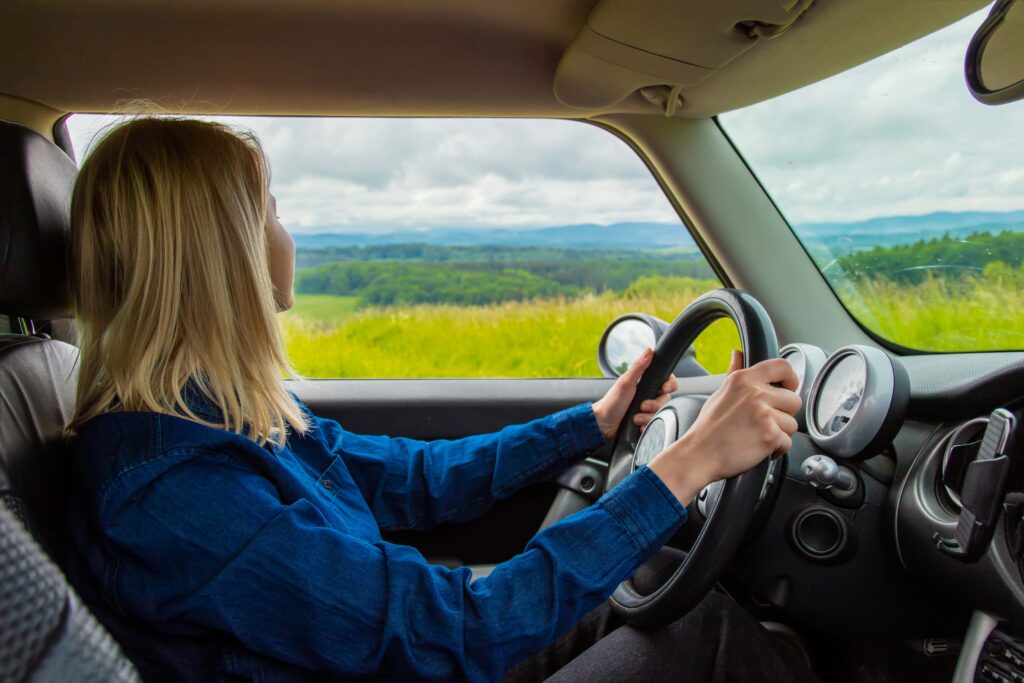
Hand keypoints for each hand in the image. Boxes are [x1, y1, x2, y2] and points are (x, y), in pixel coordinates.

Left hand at [592, 348, 677, 439]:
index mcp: (645, 383)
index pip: (667, 381)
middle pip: (665, 399)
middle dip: (654, 405)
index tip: (664, 389)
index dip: (670, 385)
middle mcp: (648, 395)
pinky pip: (655, 425)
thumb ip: (639, 367)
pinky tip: (637, 425)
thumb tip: (649, 350)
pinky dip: (646, 426)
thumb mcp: (626, 382)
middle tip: (642, 406)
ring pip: (660, 413)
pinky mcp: (646, 421)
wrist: (603, 424)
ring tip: (635, 417)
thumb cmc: (612, 401)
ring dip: (648, 417)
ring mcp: (648, 409)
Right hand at [648, 350, 800, 504]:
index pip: (782, 366)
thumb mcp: (719, 393)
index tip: (788, 388)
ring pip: (792, 424)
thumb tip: (738, 354)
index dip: (791, 379)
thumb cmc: (708, 428)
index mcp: (743, 379)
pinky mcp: (769, 435)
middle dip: (783, 415)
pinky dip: (776, 450)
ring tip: (757, 437)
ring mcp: (763, 414)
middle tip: (763, 423)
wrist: (698, 455)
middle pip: (794, 400)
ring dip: (779, 434)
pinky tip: (758, 448)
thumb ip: (734, 372)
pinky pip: (787, 442)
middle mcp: (755, 393)